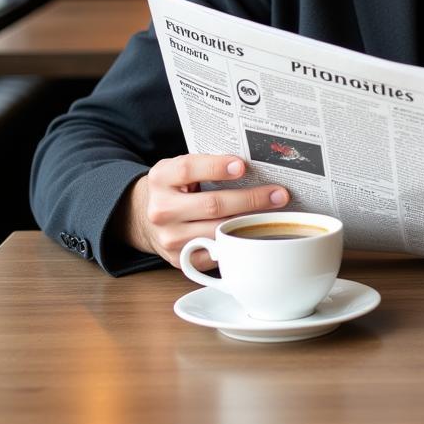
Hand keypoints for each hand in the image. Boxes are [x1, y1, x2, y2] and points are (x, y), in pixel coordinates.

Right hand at [117, 154, 288, 269]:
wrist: (145, 218)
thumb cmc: (176, 187)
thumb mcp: (181, 168)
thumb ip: (206, 164)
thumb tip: (252, 164)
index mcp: (161, 178)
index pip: (189, 169)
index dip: (216, 167)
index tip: (242, 166)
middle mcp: (161, 210)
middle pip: (211, 205)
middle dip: (250, 199)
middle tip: (279, 194)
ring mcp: (169, 238)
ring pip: (217, 231)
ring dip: (250, 223)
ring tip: (274, 213)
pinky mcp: (180, 259)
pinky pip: (215, 253)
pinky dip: (238, 242)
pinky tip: (256, 233)